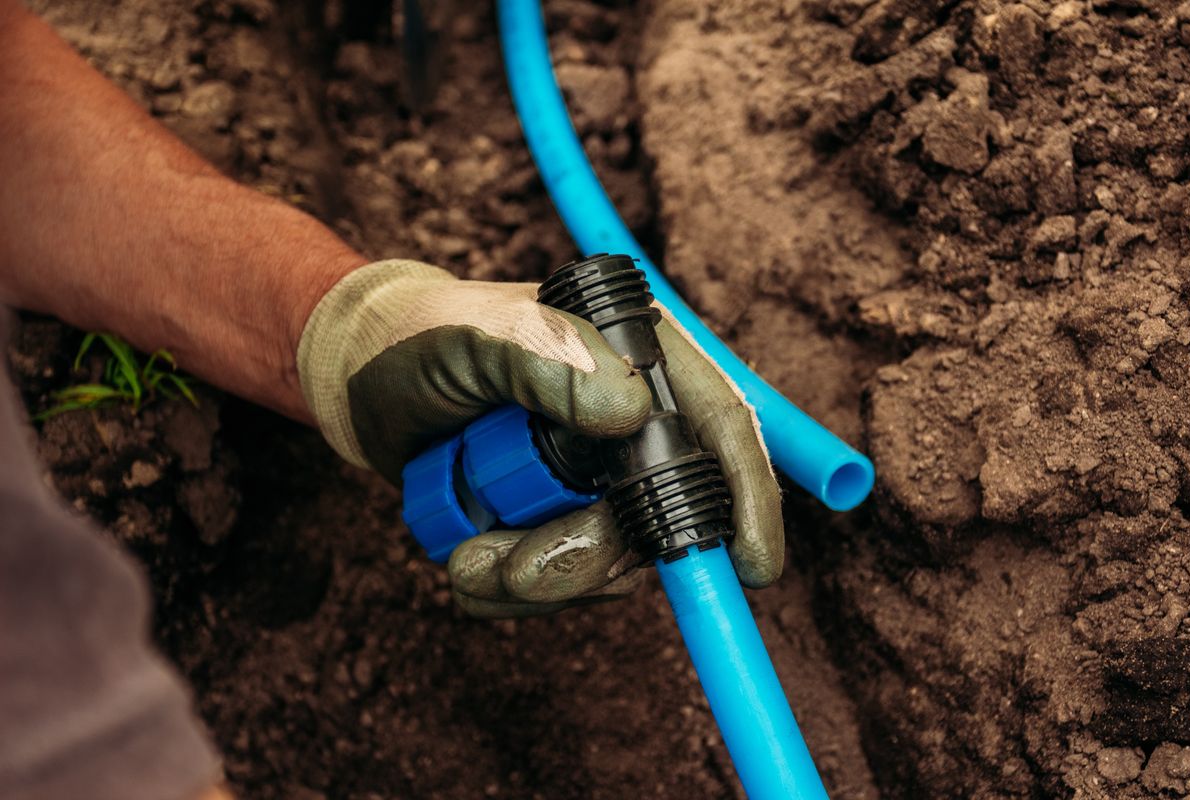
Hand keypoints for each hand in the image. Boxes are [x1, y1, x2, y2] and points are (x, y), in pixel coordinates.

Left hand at [298, 260, 782, 616]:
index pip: (717, 426)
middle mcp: (629, 423)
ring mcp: (594, 478)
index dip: (746, 495)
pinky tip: (465, 560)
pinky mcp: (557, 520)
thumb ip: (546, 361)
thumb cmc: (421, 340)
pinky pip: (561, 583)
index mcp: (635, 361)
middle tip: (515, 569)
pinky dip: (513, 591)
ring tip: (467, 558)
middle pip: (661, 516)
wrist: (361, 383)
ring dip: (541, 579)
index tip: (751, 565)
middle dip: (594, 558)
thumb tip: (633, 412)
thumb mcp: (473, 339)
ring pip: (610, 562)